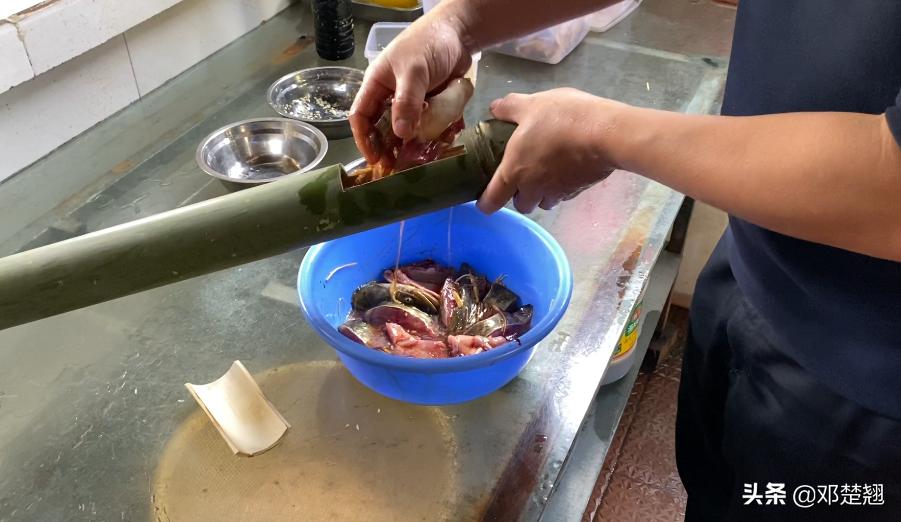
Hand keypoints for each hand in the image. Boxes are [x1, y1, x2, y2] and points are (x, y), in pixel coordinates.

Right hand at [349, 15, 472, 163]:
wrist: (461, 32)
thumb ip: (406, 101)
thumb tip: (400, 133)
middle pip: (384, 129)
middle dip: (389, 148)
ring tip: (420, 159)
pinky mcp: (432, 107)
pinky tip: (441, 145)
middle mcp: (392, 96)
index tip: (375, 158)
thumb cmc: (429, 43)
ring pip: (408, 131)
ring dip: (414, 145)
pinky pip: (430, 127)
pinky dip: (435, 136)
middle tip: (398, 167)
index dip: (364, 139)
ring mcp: (414, 103)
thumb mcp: (414, 71)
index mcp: (377, 85)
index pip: (361, 116)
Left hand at [478, 88, 623, 213]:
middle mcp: (533, 188)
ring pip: (544, 203)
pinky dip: (561, 188)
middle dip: (518, 196)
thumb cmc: (561, 118)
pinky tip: (567, 169)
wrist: (606, 133)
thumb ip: (509, 107)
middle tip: (522, 176)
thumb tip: (494, 108)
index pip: (492, 201)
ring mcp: (558, 192)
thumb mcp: (531, 104)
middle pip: (521, 205)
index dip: (485, 203)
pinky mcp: (579, 191)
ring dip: (541, 194)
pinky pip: (564, 195)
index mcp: (513, 171)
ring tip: (546, 173)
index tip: (484, 199)